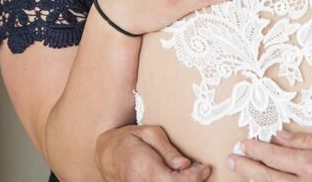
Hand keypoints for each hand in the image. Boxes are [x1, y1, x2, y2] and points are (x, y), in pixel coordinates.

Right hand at [96, 125, 210, 180]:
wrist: (106, 152)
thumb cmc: (129, 138)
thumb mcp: (150, 134)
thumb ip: (168, 150)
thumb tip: (185, 164)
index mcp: (143, 167)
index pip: (173, 181)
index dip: (193, 178)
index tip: (205, 168)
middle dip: (190, 181)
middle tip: (200, 170)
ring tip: (190, 173)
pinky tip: (178, 177)